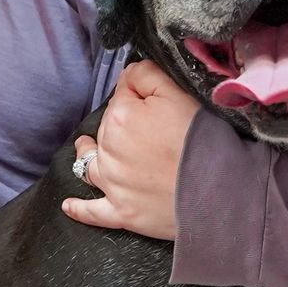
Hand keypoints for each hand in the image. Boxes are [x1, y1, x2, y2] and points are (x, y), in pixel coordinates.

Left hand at [63, 58, 192, 238]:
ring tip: (85, 148)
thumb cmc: (202, 140)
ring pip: (91, 164)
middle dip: (120, 126)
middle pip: (107, 130)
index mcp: (120, 118)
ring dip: (87, 154)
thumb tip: (128, 74)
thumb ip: (146, 75)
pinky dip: (79, 209)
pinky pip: (92, 212)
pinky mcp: (122, 212)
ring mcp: (113, 185)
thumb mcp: (178, 93)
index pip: (121, 97)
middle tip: (146, 129)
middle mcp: (109, 151)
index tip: (155, 103)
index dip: (137, 97)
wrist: (219, 190)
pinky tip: (68, 205)